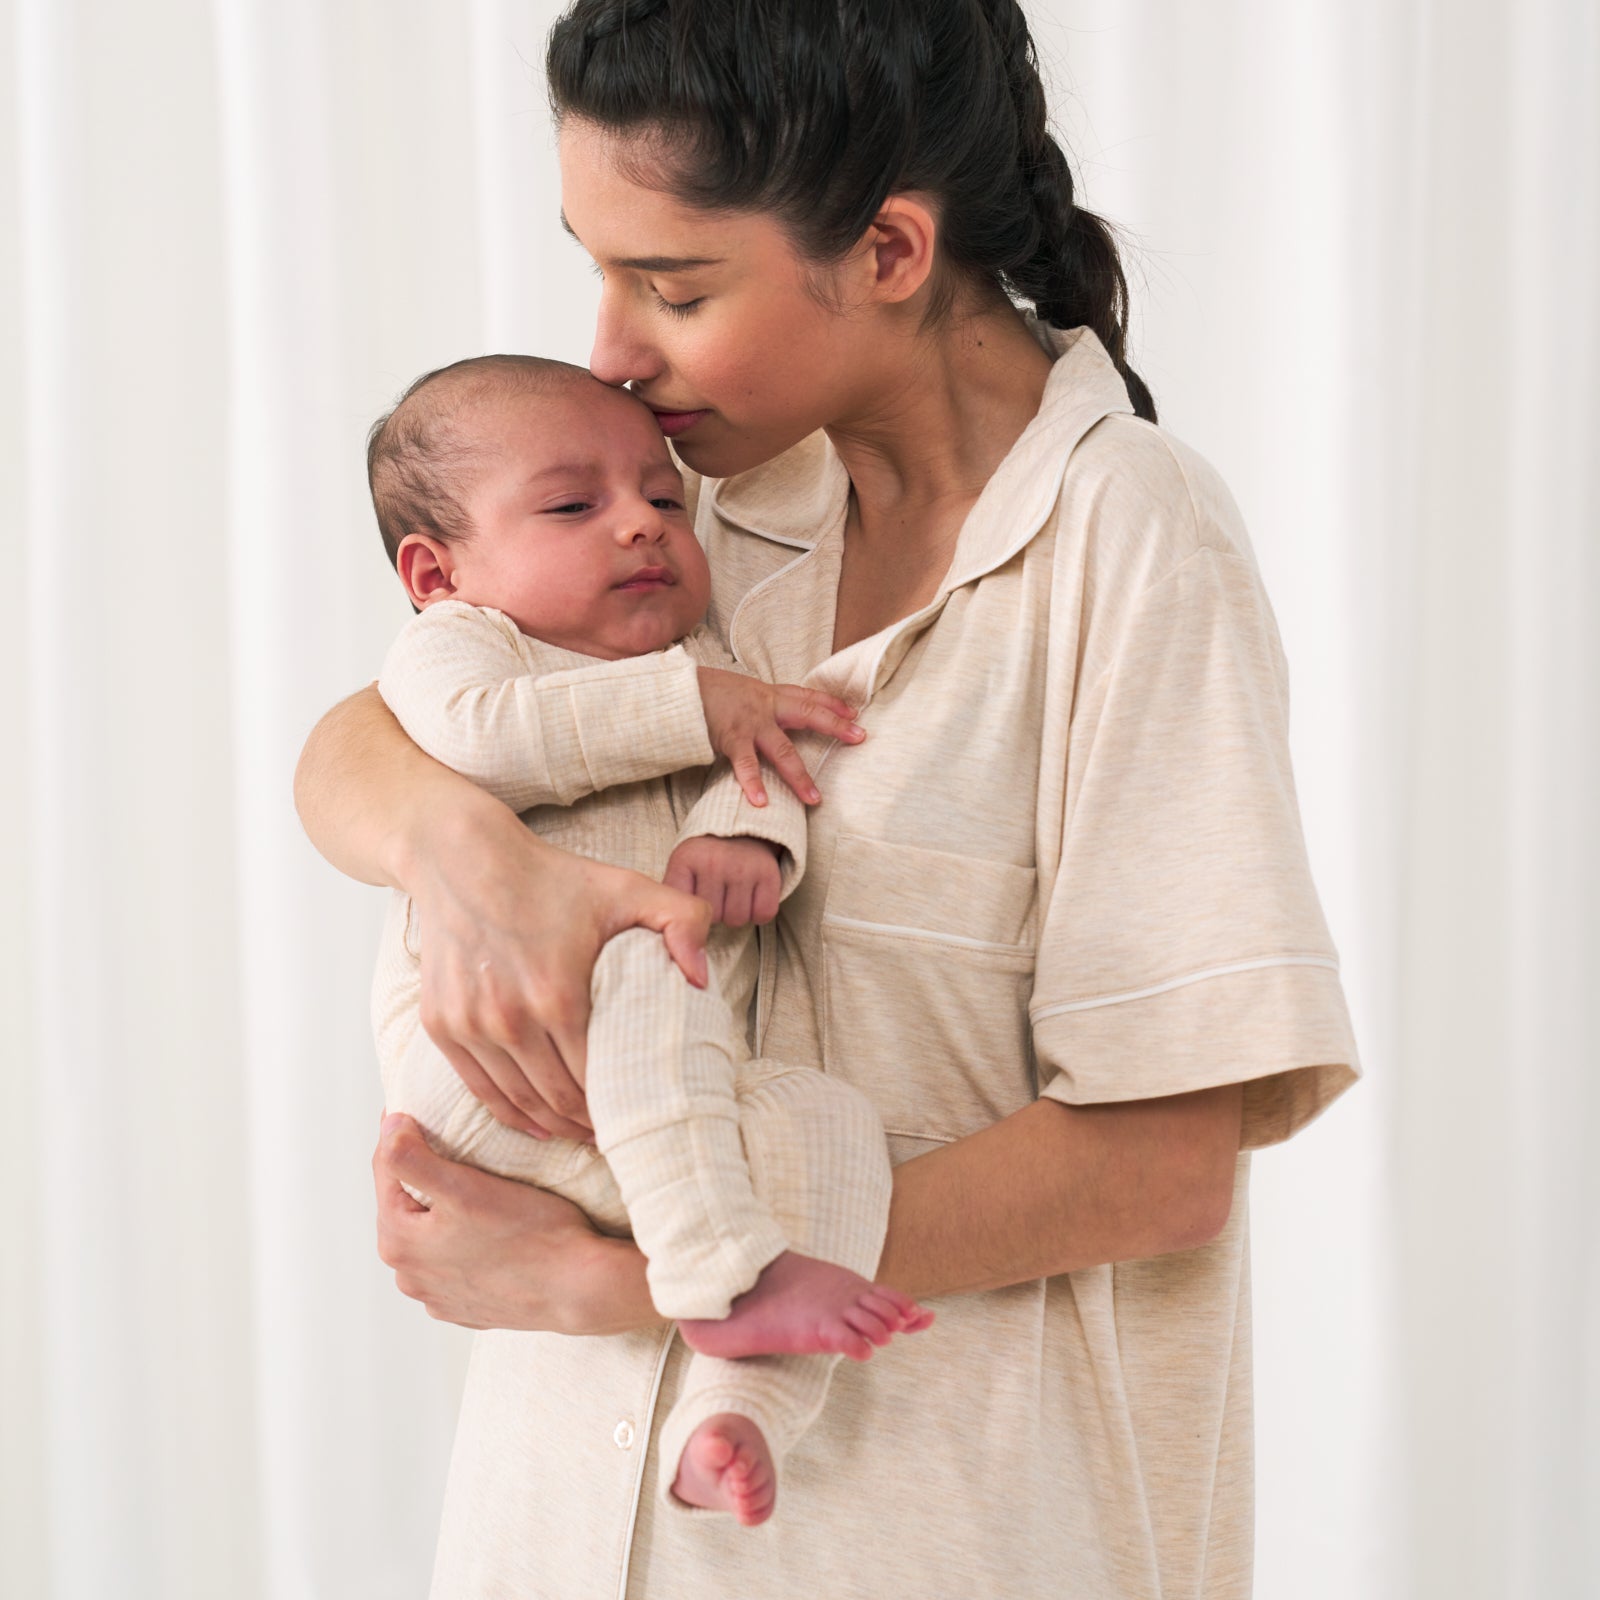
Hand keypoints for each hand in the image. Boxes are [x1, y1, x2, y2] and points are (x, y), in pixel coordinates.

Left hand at [374, 1113, 660, 1333]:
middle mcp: (410, 1276)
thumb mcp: (465, 1186)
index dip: (402, 1134)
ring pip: (431, 1237)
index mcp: (399, 1243)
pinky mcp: (468, 1308)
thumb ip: (413, 1158)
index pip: (386, 1171)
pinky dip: (466, 1244)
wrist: (579, 1288)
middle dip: (424, 1176)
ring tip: (478, 1190)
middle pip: (407, 1206)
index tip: (420, 1109)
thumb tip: (388, 1129)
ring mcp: (439, 1297)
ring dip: (444, 1213)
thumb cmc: (530, 1233)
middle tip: (455, 1147)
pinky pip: (457, 1264)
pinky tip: (493, 1232)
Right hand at [408, 794, 711, 1138]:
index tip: (643, 1112)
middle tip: (619, 1132)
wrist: (461, 858)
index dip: (622, 1104)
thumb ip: (681, 922)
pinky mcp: (441, 1025)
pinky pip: (480, 1088)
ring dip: (553, 1125)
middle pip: (558, 1098)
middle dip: (591, 1123)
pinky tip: (537, 1123)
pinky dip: (510, 1113)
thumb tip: (700, 980)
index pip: (597, 1077)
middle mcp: (509, 1020)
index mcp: (558, 996)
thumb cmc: (549, 877)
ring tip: (583, 1132)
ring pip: (518, 1102)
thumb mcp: (627, 887)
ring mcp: (469, 1026)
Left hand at [664, 835, 783, 926]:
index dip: (692, 911)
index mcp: (685, 859)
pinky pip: (763, 914)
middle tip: (720, 892)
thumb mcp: (682, 866)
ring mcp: (743, 867)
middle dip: (717, 912)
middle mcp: (714, 862)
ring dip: (737, 913)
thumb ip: (674, 894)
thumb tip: (671, 934)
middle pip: (712, 918)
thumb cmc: (708, 856)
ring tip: (735, 893)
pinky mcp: (768, 873)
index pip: (684, 910)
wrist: (743, 828)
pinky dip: (759, 912)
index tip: (697, 897)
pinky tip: (752, 896)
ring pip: (737, 920)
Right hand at [696, 667, 863, 806]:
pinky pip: (745, 764)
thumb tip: (777, 723)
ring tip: (814, 799)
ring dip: (800, 776)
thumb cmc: (708, 695)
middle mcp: (765, 706)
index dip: (832, 703)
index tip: (855, 712)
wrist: (677, 690)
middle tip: (860, 736)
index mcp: (769, 695)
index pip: (808, 696)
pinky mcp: (730, 737)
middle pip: (808, 713)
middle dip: (835, 725)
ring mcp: (750, 722)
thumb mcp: (741, 695)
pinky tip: (762, 802)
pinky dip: (753, 784)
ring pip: (783, 750)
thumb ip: (761, 708)